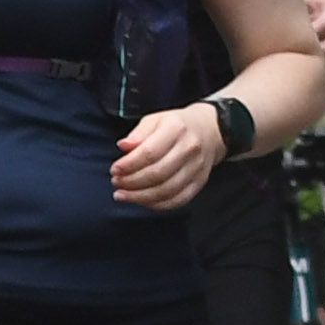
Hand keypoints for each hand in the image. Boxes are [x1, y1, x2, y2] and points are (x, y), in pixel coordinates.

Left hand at [112, 102, 227, 211]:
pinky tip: (141, 201)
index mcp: (176, 129)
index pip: (149, 152)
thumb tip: (123, 146)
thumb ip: (138, 134)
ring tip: (123, 195)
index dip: (129, 165)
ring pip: (166, 190)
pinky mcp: (199, 182)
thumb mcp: (155, 120)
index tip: (114, 169)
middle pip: (157, 173)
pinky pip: (178, 200)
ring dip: (140, 197)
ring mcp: (196, 168)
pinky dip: (157, 204)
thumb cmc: (176, 126)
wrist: (210, 131)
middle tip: (116, 183)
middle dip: (131, 182)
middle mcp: (189, 149)